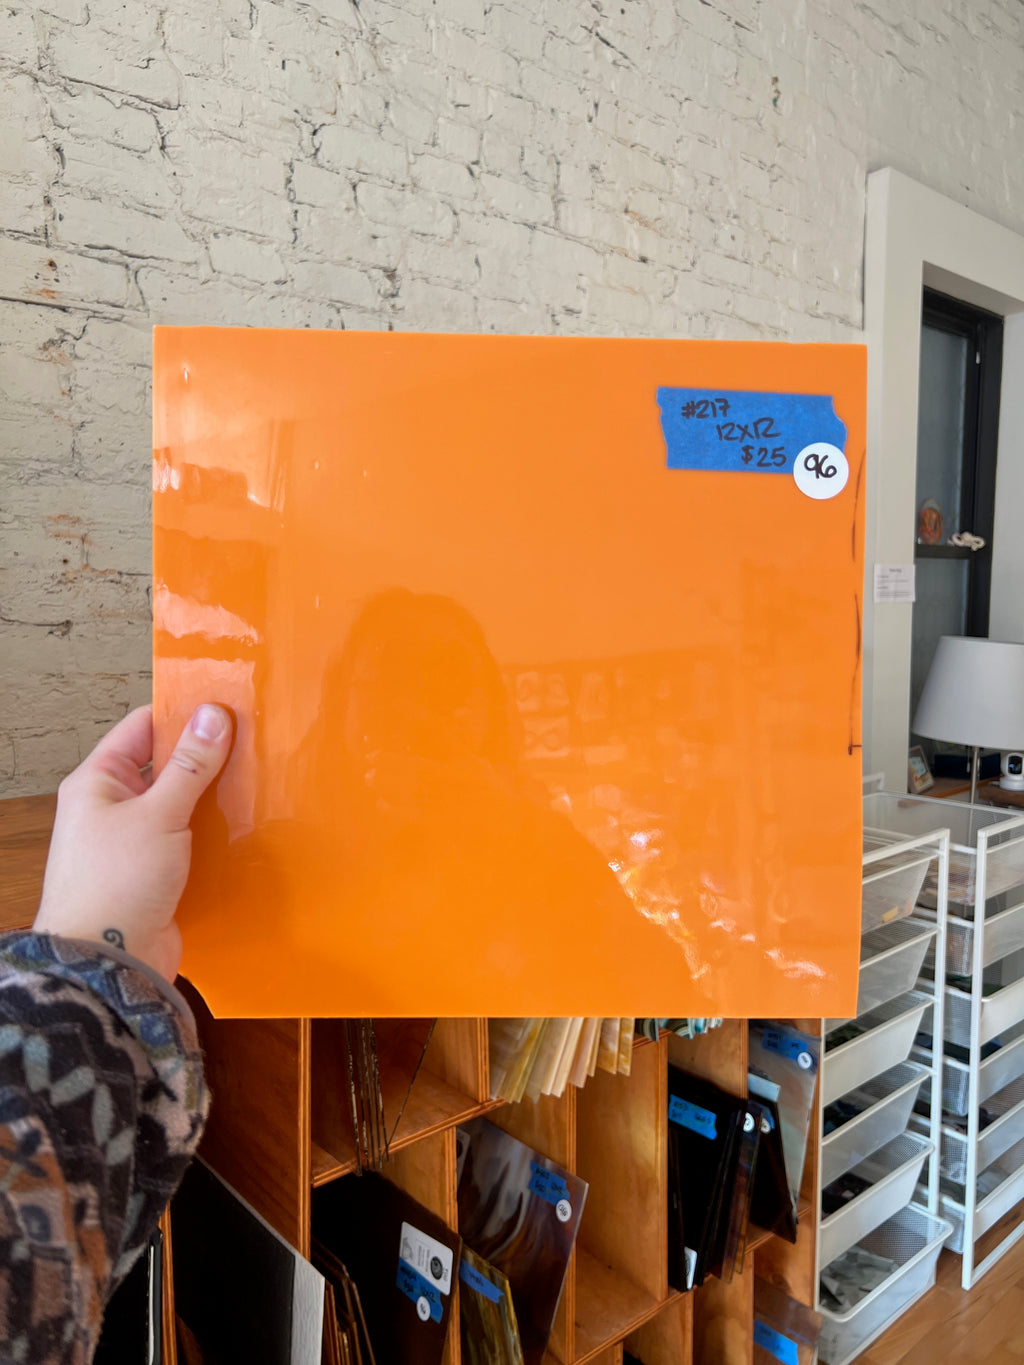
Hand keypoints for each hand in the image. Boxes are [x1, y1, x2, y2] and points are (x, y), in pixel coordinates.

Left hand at [34, 704, 232, 981]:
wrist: (108, 964)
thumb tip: (213, 715)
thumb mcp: (159, 814)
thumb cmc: (114, 885)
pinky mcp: (157, 872)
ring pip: (182, 804)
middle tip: (252, 740)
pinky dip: (214, 832)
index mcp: (98, 782)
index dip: (182, 713)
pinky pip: (190, 839)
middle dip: (206, 755)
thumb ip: (190, 765)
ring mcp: (135, 841)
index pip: (142, 727)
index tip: (226, 705)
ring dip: (214, 796)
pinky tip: (246, 826)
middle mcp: (113, 807)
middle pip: (166, 765)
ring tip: (256, 779)